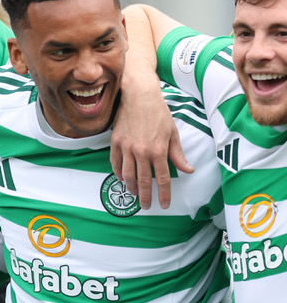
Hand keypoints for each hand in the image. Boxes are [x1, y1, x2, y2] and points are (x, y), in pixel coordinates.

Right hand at [110, 71, 192, 209]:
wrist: (138, 96)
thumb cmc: (158, 113)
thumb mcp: (173, 133)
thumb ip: (178, 154)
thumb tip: (188, 169)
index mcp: (158, 150)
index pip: (163, 178)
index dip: (164, 193)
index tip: (164, 204)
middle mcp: (142, 152)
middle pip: (144, 181)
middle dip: (145, 196)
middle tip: (146, 206)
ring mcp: (126, 148)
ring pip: (127, 175)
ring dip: (131, 187)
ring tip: (134, 194)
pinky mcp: (115, 143)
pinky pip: (115, 163)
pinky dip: (118, 173)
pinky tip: (122, 179)